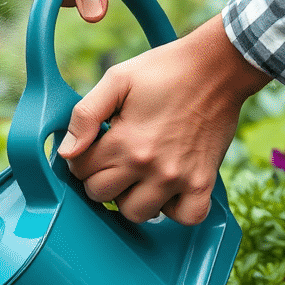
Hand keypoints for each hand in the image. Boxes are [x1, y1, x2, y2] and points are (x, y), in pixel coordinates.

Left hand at [57, 17, 270, 224]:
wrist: (219, 67)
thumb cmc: (165, 71)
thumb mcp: (116, 80)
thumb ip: (84, 115)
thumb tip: (66, 152)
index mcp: (123, 141)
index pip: (80, 171)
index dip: (80, 159)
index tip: (95, 146)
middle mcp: (149, 165)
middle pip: (101, 196)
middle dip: (100, 179)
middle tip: (115, 159)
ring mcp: (177, 178)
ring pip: (136, 213)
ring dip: (131, 198)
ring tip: (139, 174)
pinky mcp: (203, 182)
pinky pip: (185, 217)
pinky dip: (175, 210)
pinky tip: (168, 190)